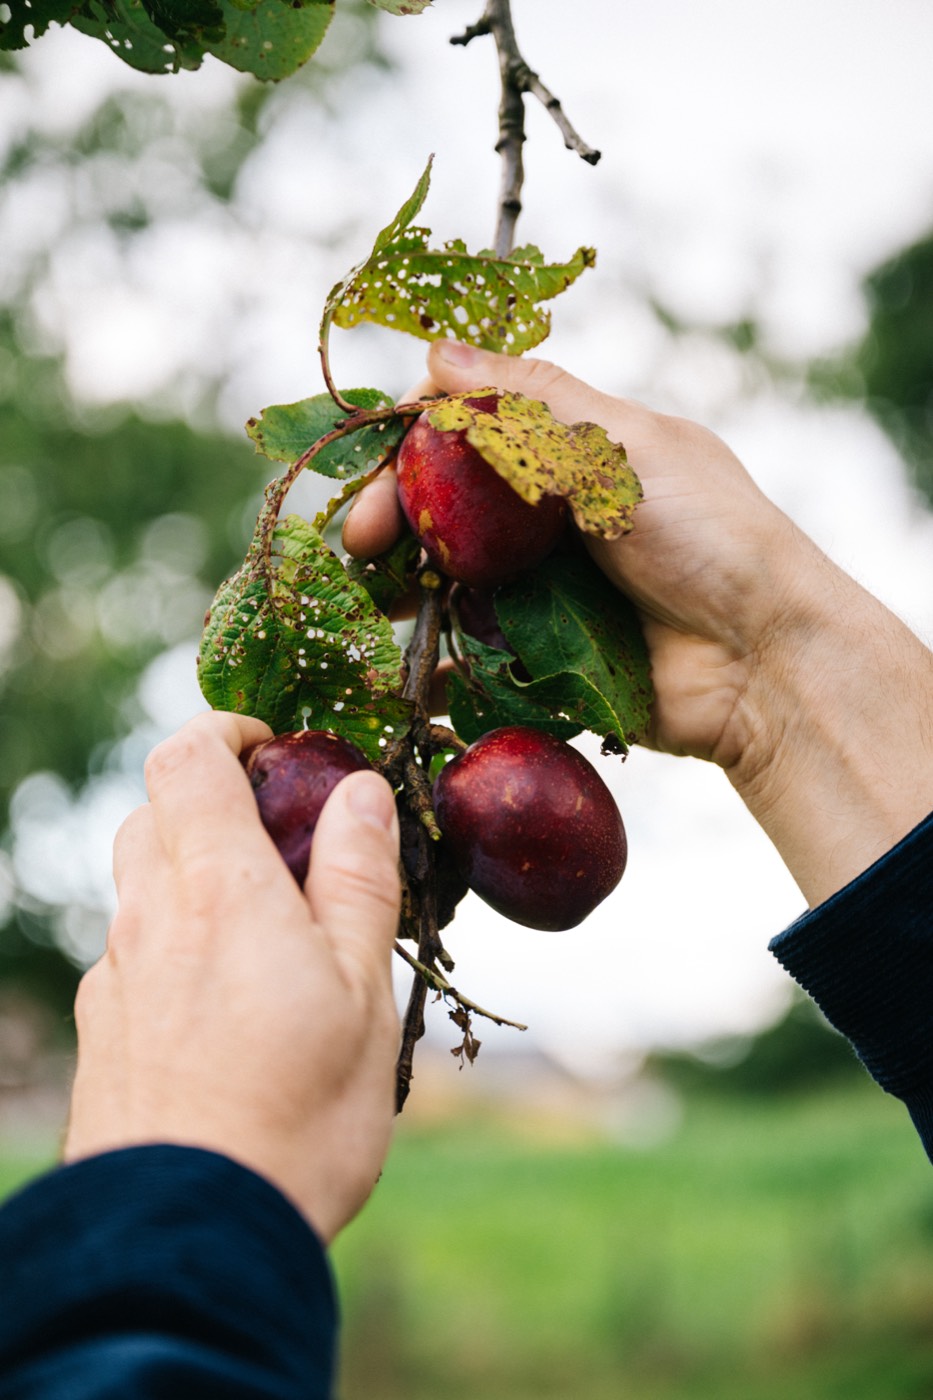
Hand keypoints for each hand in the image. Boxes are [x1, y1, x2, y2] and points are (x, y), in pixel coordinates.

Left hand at [64, 711, 400, 1244]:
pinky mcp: (101, 1035)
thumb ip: (357, 878)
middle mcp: (149, 921)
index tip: (273, 747)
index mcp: (219, 891)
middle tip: (281, 836)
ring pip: (137, 886)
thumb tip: (358, 790)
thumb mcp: (362, 990)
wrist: (192, 1238)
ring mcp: (115, 979)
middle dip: (209, 801)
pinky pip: (131, 955)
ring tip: (264, 928)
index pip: (186, 759)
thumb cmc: (298, 1114)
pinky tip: (225, 1006)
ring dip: (190, 873)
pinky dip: (173, 942)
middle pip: (152, 815)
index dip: (225, 731)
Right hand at [346, 341, 932, 905]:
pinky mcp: (544, 659)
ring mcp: (545, 591)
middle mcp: (551, 518)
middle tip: (360, 546)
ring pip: (450, 579)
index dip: (415, 442)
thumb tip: (439, 353)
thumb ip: (534, 404)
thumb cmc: (712, 537)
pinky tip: (405, 670)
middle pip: (446, 508)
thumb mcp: (626, 448)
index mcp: (574, 454)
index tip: (379, 465)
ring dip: (404, 587)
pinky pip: (475, 656)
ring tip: (373, 605)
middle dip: (395, 520)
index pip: (470, 431)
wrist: (764, 661)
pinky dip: (437, 663)